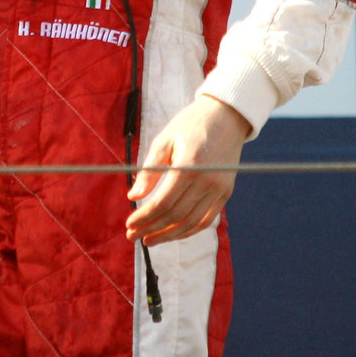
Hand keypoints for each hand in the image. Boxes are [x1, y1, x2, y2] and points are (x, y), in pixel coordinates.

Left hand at [126, 95, 251, 244]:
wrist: (225, 116)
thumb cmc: (189, 125)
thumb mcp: (164, 140)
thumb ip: (149, 171)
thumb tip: (133, 196)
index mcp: (188, 166)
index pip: (162, 202)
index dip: (144, 217)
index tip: (129, 225)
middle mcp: (207, 181)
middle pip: (175, 216)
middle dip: (151, 229)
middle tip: (132, 235)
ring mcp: (219, 189)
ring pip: (191, 223)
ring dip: (169, 235)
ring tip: (150, 240)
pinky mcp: (226, 193)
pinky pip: (206, 219)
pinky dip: (188, 230)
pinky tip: (172, 234)